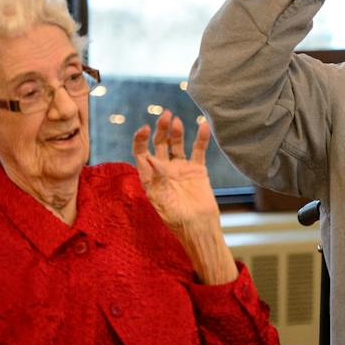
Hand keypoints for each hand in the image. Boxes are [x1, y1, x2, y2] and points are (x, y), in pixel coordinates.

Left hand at [132, 111, 217, 240]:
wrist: (200, 228)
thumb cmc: (178, 220)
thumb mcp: (163, 201)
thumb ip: (158, 179)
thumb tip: (150, 157)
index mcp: (150, 178)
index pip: (141, 153)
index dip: (140, 140)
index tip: (145, 129)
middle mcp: (163, 170)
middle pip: (159, 144)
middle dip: (160, 130)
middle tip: (165, 116)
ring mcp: (181, 168)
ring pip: (177, 144)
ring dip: (176, 132)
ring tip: (177, 121)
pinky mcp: (197, 170)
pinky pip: (198, 150)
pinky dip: (201, 138)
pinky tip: (203, 126)